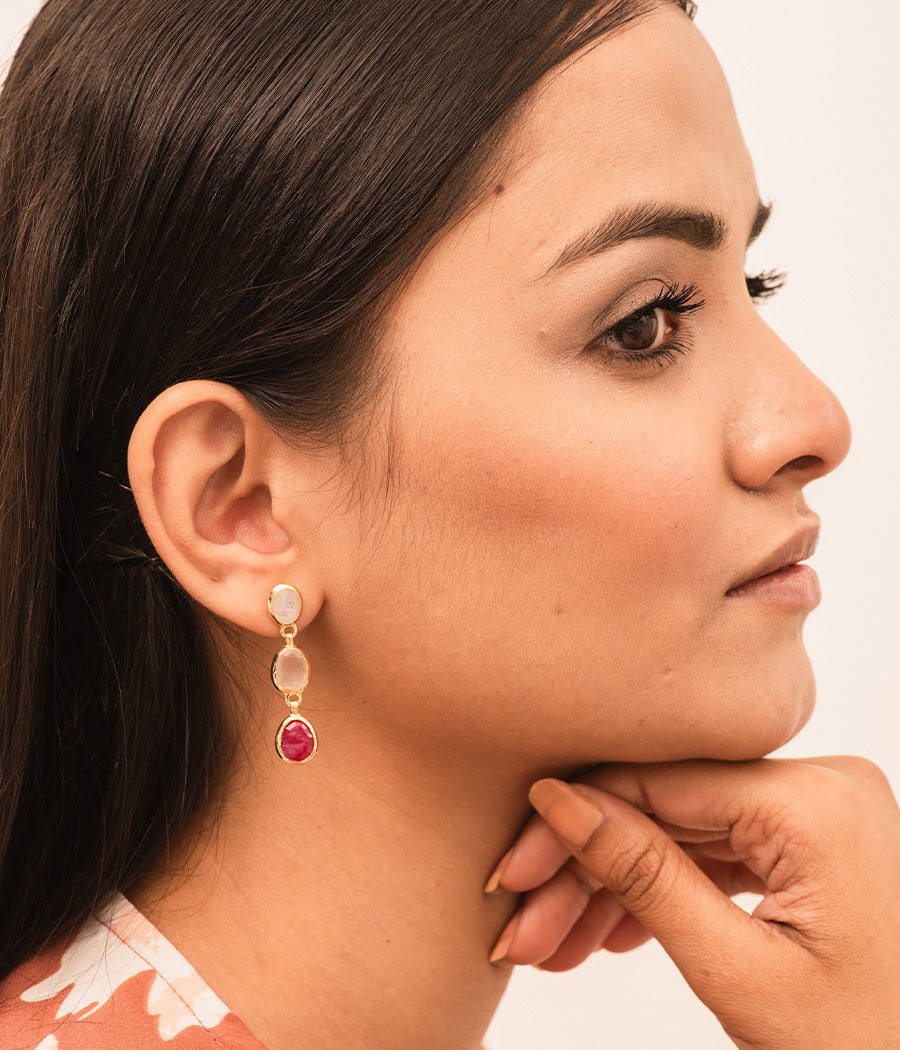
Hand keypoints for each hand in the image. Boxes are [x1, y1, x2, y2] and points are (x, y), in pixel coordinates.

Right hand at [487, 758, 899, 1049]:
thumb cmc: (865, 1049)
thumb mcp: (738, 971)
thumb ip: (643, 874)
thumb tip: (558, 801)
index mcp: (813, 800)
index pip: (654, 784)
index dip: (570, 827)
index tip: (510, 872)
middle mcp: (819, 784)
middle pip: (661, 810)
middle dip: (585, 875)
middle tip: (522, 929)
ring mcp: (816, 813)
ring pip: (679, 834)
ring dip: (613, 891)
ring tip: (553, 948)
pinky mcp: (809, 843)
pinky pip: (714, 854)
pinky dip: (663, 895)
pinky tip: (608, 934)